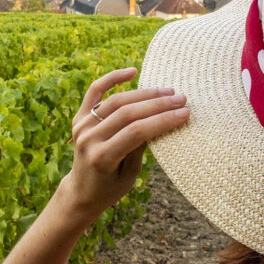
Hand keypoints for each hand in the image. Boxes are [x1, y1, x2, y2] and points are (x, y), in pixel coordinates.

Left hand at [61, 67, 188, 216]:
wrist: (81, 192)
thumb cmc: (111, 187)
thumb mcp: (130, 175)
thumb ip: (141, 146)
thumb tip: (162, 118)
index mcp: (102, 157)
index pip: (137, 132)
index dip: (162, 120)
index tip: (184, 114)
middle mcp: (89, 139)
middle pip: (128, 113)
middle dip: (158, 105)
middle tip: (181, 99)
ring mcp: (81, 126)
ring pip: (116, 101)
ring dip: (145, 93)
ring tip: (167, 91)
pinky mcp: (78, 118)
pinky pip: (95, 92)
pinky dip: (112, 79)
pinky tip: (132, 72)